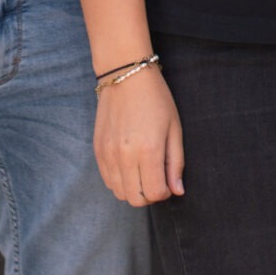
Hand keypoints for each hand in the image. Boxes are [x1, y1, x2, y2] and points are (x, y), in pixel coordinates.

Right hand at [93, 66, 183, 206]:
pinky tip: (128, 164)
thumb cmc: (156, 99)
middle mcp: (125, 156)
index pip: (155, 194)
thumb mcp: (174, 128)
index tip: (167, 179)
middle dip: (149, 194)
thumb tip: (177, 191)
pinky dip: (119, 180)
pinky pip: (107, 180)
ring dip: (133, 188)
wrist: (126, 75)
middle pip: (136, 199)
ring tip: (142, 169)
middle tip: (156, 176)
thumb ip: (175, 163)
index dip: (165, 192)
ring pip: (119, 193)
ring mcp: (108, 154)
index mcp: (149, 150)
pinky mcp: (98, 150)